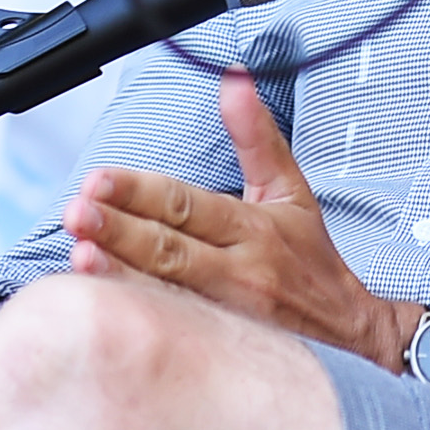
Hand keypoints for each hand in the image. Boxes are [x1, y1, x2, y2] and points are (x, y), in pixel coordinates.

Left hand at [64, 72, 417, 366]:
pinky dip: (136, 315)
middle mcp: (238, 271)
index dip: (141, 191)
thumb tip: (234, 80)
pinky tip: (101, 305)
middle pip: (169, 247)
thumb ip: (256, 136)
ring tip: (79, 256)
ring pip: (165, 292)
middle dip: (119, 229)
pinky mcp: (219, 349)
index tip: (100, 180)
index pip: (187, 205)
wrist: (351, 337)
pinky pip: (171, 330)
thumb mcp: (291, 192)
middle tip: (78, 212)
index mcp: (250, 229)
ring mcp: (227, 315)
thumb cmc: (312, 263)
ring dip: (119, 273)